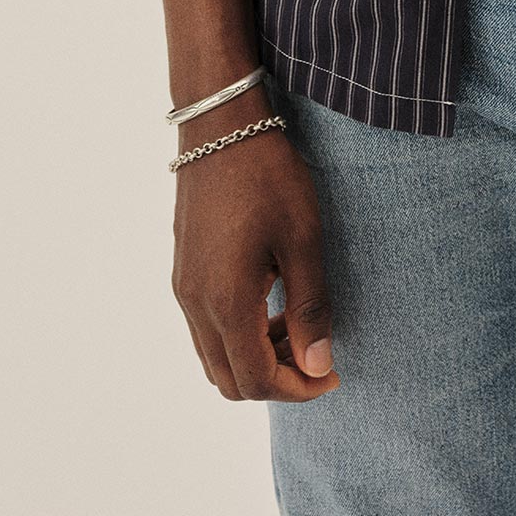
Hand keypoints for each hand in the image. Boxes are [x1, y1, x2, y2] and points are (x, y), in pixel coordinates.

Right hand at [171, 121, 339, 401]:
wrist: (221, 126)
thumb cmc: (269, 177)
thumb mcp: (303, 239)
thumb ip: (310, 309)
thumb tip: (318, 367)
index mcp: (226, 302)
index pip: (256, 381)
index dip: (298, 389)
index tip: (332, 374)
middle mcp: (196, 304)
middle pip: (229, 380)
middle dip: (276, 380)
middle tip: (316, 353)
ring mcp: (184, 288)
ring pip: (214, 357)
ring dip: (255, 357)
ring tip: (295, 324)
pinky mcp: (183, 270)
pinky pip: (205, 329)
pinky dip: (237, 334)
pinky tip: (269, 299)